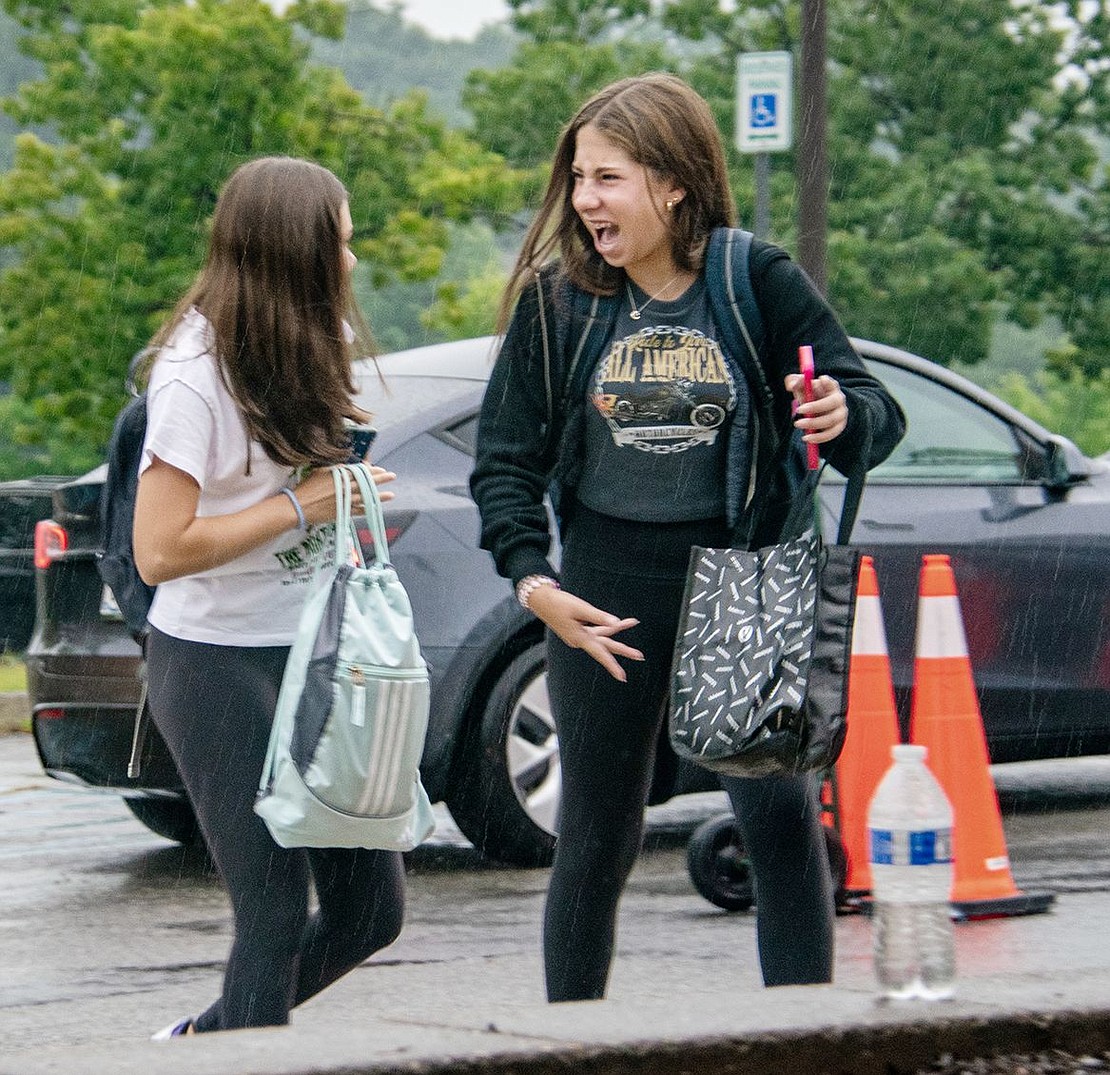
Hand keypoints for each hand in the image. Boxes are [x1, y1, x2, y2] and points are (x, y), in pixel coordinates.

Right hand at [292, 464, 397, 524]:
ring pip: (366, 496)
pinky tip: (377, 508)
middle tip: (392, 476)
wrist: (299, 506)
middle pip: (366, 482)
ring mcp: (345, 500)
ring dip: (380, 496)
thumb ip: (334, 470)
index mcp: (339, 476)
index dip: (371, 470)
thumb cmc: (306, 488)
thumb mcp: (319, 472)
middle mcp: (344, 487)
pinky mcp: (343, 511)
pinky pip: (359, 510)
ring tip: (391, 494)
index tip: (379, 468)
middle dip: (381, 479)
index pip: (359, 471)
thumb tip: (345, 467)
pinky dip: (368, 509)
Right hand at [528, 586, 643, 681]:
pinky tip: (618, 623)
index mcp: (579, 638)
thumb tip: (616, 623)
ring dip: (617, 631)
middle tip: (640, 656)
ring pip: (603, 636)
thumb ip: (598, 616)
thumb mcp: (580, 608)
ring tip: (633, 622)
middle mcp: (580, 640)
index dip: (612, 665)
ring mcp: (579, 636)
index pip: (600, 653)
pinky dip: (607, 626)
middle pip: (606, 646)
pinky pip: (597, 630)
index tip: (622, 677)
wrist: (540, 600)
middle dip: (623, 650)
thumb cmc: (558, 603)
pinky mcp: (578, 630)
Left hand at [785, 373, 846, 444]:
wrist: (815, 410)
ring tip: (797, 424)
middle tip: (798, 410)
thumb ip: (794, 382)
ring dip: (814, 423)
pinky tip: (806, 438)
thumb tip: (791, 386)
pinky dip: (819, 437)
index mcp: (830, 386)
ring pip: (831, 420)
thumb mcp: (800, 386)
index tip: (819, 380)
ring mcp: (840, 414)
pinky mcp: (838, 427)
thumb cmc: (807, 395)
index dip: (827, 382)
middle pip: (832, 402)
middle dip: (815, 406)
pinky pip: (831, 434)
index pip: (831, 383)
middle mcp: (838, 399)